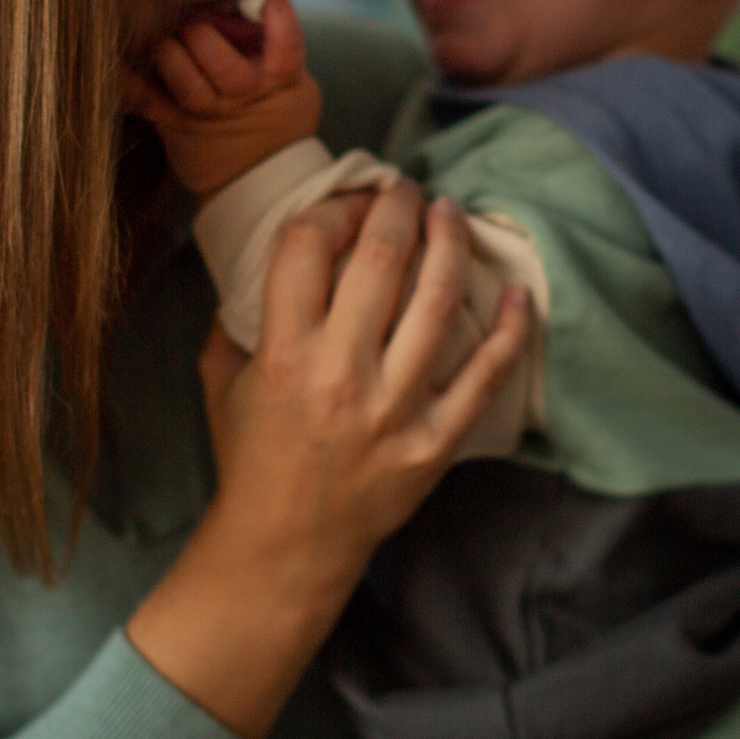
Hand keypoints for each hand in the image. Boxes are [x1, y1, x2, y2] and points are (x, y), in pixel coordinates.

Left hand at [121, 0, 322, 194]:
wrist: (260, 179)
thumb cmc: (278, 116)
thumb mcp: (295, 83)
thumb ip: (276, 44)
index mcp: (282, 82)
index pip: (286, 45)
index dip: (276, 16)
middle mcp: (247, 97)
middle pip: (227, 69)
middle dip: (203, 36)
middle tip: (191, 18)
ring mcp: (211, 114)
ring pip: (190, 87)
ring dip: (170, 57)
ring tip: (162, 40)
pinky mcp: (179, 126)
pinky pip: (150, 103)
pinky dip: (129, 83)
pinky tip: (114, 62)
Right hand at [199, 182, 532, 577]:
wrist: (283, 547)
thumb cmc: (251, 459)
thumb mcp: (221, 381)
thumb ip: (238, 316)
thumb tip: (275, 253)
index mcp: (283, 353)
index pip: (308, 246)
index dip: (331, 209)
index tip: (346, 205)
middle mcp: (340, 375)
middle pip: (382, 258)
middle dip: (397, 206)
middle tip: (405, 190)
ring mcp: (393, 410)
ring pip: (437, 302)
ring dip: (451, 244)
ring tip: (451, 214)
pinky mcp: (434, 443)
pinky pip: (485, 376)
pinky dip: (509, 331)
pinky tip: (518, 292)